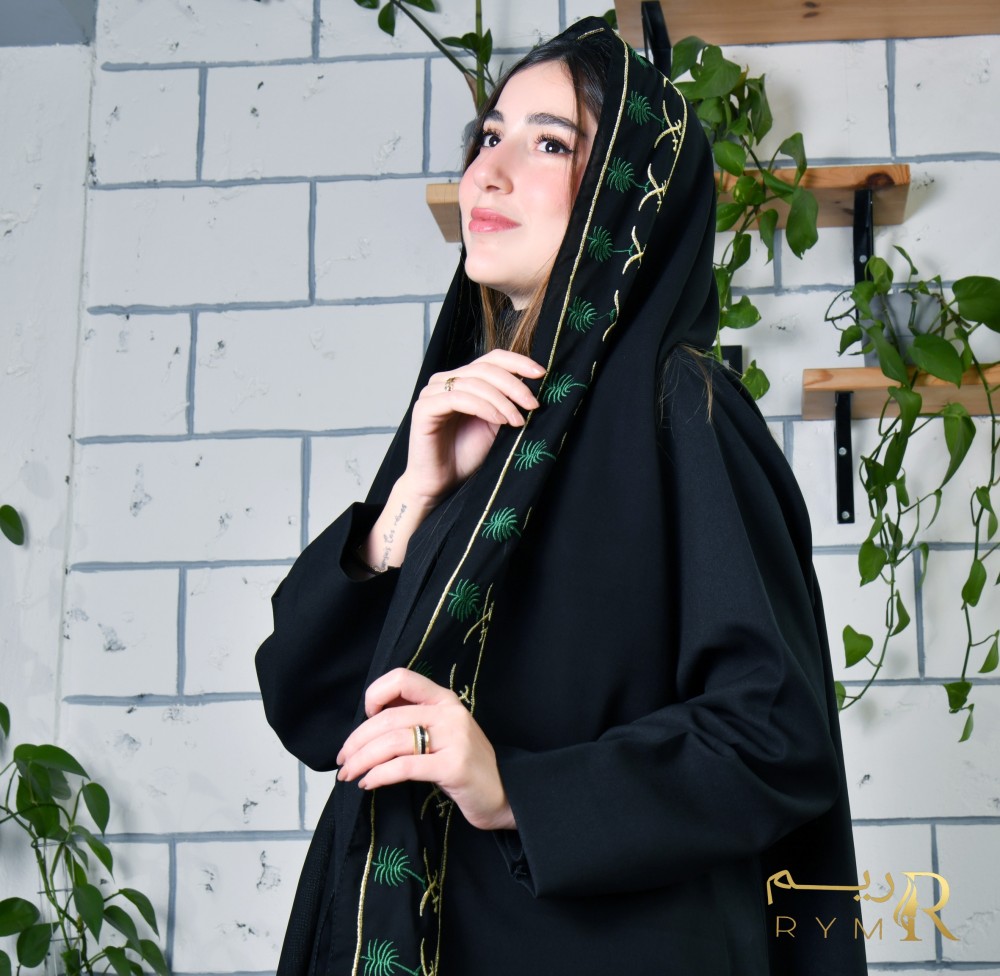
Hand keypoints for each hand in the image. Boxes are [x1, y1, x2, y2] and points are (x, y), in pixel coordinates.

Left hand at [336, 668, 515, 831]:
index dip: (376, 694)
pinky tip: (368, 783)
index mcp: (443, 699)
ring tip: (349, 774)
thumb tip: (369, 718)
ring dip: (362, 759)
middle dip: (357, 740)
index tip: (365, 719)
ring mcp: (453, 738)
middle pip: (388, 717)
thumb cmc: (464, 764)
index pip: (403, 678)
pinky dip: (379, 775)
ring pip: (391, 742)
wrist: (504, 794)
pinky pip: (404, 767)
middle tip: (343, 759)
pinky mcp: (453, 766)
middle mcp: (449, 712)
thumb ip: (414, 718)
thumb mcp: (442, 732)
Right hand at [401, 350, 544, 505]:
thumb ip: (508, 402)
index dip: (518, 362)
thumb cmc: (466, 456)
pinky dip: (483, 407)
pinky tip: (499, 420)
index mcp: (462, 379)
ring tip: (517, 421)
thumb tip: (536, 387)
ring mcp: (432, 392)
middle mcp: (445, 380)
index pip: (492, 358)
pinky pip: (458, 398)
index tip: (542, 374)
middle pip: (485, 369)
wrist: (442, 484)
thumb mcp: (496, 424)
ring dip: (502, 401)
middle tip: (533, 405)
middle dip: (514, 386)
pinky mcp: (424, 408)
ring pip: (474, 383)